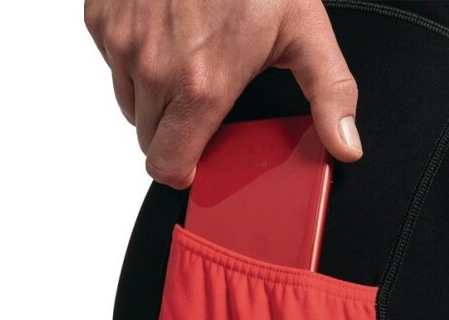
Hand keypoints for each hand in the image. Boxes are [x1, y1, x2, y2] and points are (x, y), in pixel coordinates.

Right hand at [84, 0, 362, 187]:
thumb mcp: (306, 34)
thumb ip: (330, 97)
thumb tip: (346, 146)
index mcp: (201, 87)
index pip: (168, 166)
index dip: (186, 170)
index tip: (201, 160)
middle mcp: (153, 70)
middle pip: (150, 141)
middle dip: (177, 136)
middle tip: (207, 105)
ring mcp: (122, 43)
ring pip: (131, 106)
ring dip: (156, 102)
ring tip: (191, 67)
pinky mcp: (102, 20)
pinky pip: (114, 67)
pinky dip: (136, 63)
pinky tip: (168, 40)